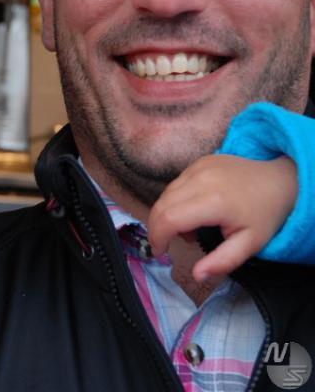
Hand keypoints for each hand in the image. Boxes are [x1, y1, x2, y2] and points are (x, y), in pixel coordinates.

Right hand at [148, 154, 296, 281]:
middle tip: (166, 245)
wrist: (279, 180)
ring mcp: (198, 167)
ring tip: (186, 230)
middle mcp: (200, 179)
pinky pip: (176, 183)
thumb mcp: (250, 244)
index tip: (161, 253)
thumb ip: (223, 261)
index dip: (158, 237)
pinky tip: (191, 211)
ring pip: (166, 193)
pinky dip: (174, 200)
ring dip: (165, 214)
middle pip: (162, 205)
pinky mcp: (198, 162)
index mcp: (213, 201)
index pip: (169, 219)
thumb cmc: (265, 215)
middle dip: (156, 228)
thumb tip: (197, 275)